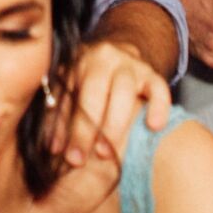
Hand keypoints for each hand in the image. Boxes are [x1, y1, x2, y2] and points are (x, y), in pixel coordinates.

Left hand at [51, 40, 171, 168]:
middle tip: (88, 158)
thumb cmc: (91, 81)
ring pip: (123, 91)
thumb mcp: (72, 90)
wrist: (121, 54)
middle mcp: (103, 58)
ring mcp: (129, 63)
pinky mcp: (152, 73)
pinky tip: (154, 126)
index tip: (67, 156)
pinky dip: (158, 106)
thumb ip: (62, 115)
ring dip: (114, 124)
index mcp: (78, 62)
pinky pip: (159, 88)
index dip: (67, 129)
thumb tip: (54, 148)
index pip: (71, 97)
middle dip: (89, 130)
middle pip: (94, 93)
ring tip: (109, 153)